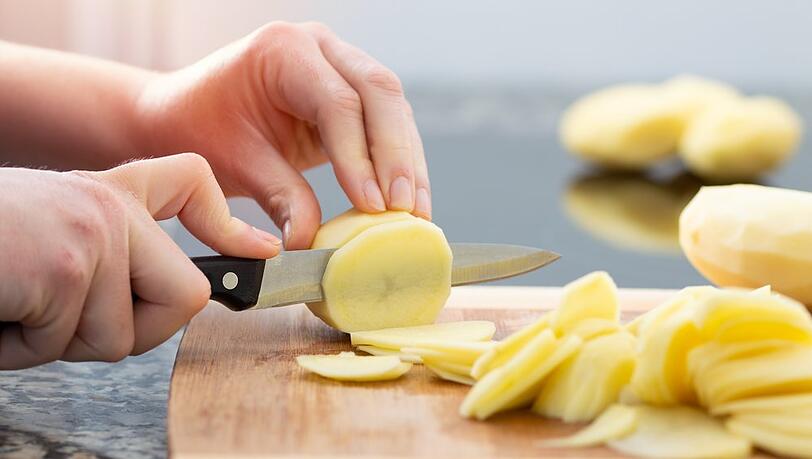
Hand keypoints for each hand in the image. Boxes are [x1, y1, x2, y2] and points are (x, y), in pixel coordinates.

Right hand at [0, 153, 279, 368]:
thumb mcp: (61, 244)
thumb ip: (122, 257)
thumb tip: (199, 296)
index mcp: (112, 194)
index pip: (190, 180)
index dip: (227, 221)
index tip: (258, 252)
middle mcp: (111, 204)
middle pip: (187, 298)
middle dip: (132, 331)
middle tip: (67, 314)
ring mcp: (94, 231)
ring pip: (124, 336)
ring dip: (63, 342)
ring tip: (19, 303)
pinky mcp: (66, 265)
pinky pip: (74, 342)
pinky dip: (25, 347)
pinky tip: (3, 306)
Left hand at [137, 22, 430, 248]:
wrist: (185, 113)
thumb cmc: (201, 128)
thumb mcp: (236, 163)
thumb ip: (280, 197)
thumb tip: (311, 240)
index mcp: (284, 52)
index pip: (337, 102)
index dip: (360, 156)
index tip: (372, 205)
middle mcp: (319, 48)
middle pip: (379, 93)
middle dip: (397, 155)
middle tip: (404, 207)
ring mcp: (339, 65)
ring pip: (393, 107)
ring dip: (407, 162)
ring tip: (416, 211)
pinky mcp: (350, 93)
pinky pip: (387, 122)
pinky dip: (399, 161)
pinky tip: (407, 198)